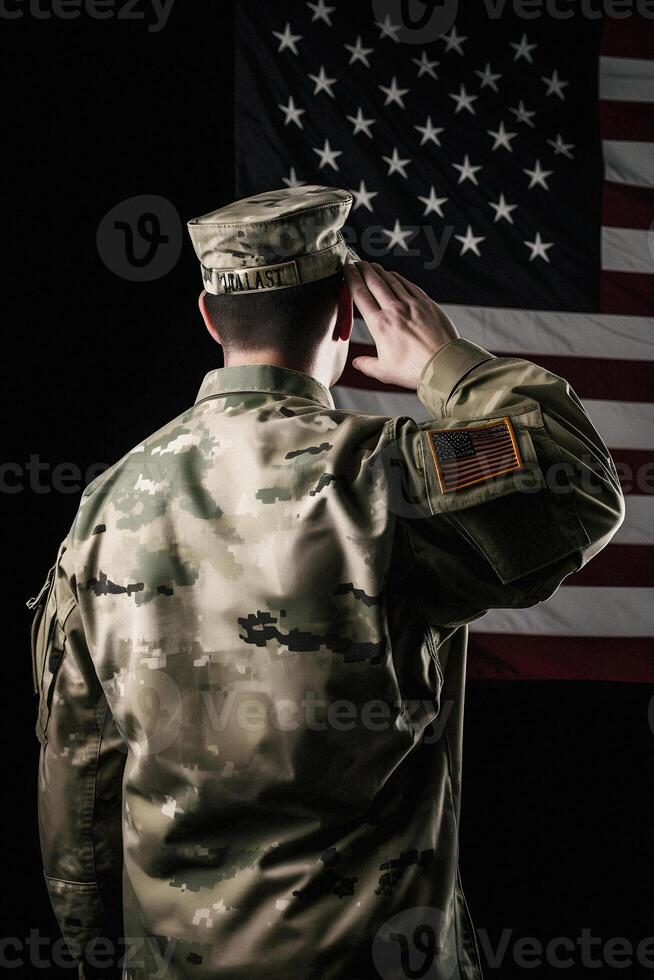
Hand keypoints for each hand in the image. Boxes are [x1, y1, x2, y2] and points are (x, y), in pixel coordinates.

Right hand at [343, 261, 458, 388]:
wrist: (444, 365)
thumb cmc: (414, 371)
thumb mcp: (385, 372)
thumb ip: (367, 365)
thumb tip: (356, 363)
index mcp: (379, 325)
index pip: (360, 295)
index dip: (351, 278)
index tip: (346, 269)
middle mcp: (394, 310)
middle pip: (374, 283)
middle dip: (363, 269)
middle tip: (356, 261)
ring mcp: (412, 304)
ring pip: (391, 281)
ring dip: (379, 271)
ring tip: (371, 265)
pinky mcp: (427, 304)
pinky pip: (409, 285)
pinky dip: (398, 278)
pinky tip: (393, 275)